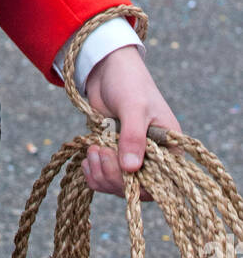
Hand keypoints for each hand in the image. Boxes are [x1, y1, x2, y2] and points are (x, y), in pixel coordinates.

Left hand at [81, 45, 179, 198]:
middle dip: (113, 176)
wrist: (107, 69)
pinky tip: (87, 159)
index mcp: (169, 149)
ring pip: (116, 185)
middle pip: (134, 188)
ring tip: (92, 150)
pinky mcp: (113, 154)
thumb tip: (130, 169)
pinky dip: (93, 173)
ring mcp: (131, 157)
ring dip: (100, 173)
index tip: (121, 167)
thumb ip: (133, 137)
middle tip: (99, 151)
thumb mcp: (133, 107)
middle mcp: (153, 158)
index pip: (160, 184)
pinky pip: (103, 177)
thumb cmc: (129, 82)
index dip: (138, 184)